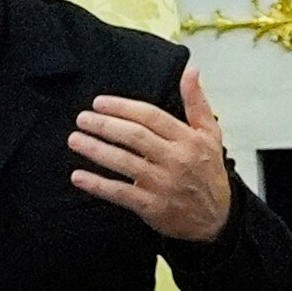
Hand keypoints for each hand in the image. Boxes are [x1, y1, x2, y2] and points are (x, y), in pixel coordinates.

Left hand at [69, 65, 231, 242]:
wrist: (216, 218)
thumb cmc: (209, 174)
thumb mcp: (210, 134)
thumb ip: (197, 102)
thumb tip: (191, 71)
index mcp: (188, 140)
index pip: (151, 117)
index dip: (122, 108)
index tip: (100, 103)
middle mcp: (176, 160)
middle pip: (134, 137)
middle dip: (104, 125)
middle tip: (83, 118)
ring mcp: (163, 184)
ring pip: (123, 162)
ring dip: (95, 150)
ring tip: (76, 140)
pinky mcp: (152, 206)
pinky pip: (119, 192)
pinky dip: (97, 184)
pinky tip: (79, 176)